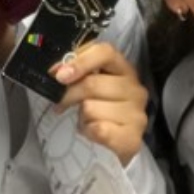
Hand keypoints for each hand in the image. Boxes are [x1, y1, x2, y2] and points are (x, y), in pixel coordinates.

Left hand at [52, 41, 148, 166]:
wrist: (118, 142)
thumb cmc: (101, 105)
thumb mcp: (90, 82)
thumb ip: (76, 70)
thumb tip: (57, 71)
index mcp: (124, 68)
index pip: (105, 52)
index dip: (80, 61)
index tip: (59, 75)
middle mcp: (135, 88)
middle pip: (92, 83)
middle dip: (69, 95)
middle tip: (62, 103)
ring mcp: (137, 114)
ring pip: (91, 108)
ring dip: (81, 116)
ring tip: (87, 119)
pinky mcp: (132, 137)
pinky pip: (98, 130)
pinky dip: (88, 131)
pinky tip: (92, 131)